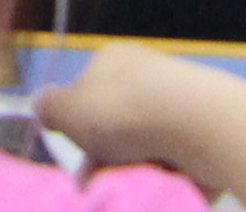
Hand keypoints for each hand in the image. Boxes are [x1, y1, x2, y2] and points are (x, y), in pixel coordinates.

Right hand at [35, 44, 245, 170]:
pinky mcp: (204, 132)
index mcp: (112, 60)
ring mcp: (178, 102)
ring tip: (132, 184)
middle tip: (99, 185)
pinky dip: (166, 176)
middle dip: (106, 159)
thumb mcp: (68, 109)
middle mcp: (146, 75)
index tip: (76, 160)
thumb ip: (48, 108)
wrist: (201, 125)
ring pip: (144, 148)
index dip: (77, 129)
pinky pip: (175, 161)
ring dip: (134, 170)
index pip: (85, 95)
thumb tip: (40, 106)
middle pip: (115, 126)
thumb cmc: (125, 112)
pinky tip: (161, 183)